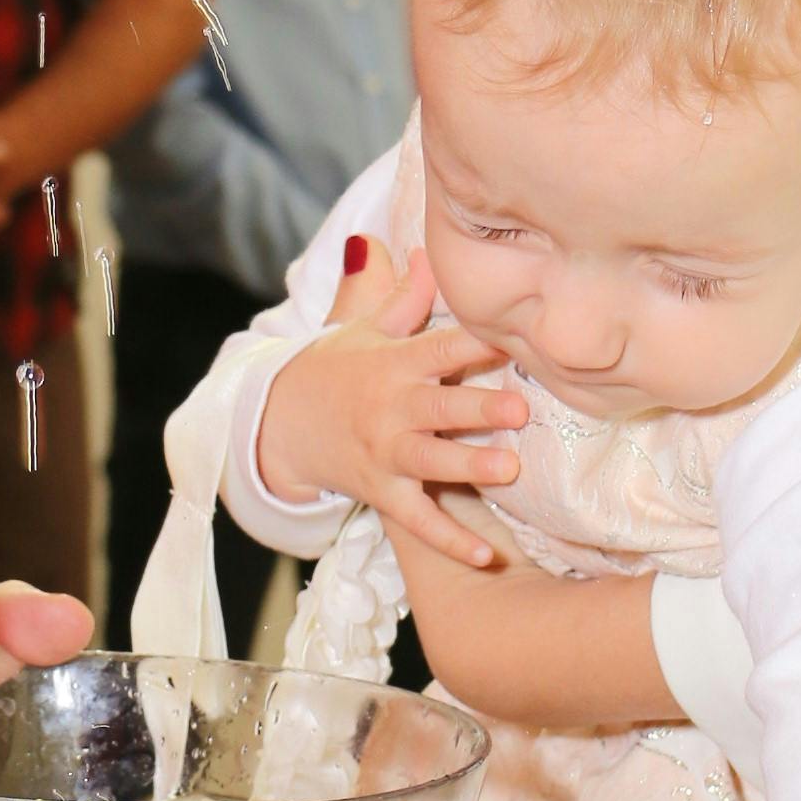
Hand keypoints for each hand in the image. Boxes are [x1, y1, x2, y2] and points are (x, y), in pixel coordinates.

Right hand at [260, 237, 526, 565]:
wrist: (279, 422)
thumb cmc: (335, 370)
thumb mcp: (364, 328)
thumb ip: (403, 294)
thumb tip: (428, 246)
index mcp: (394, 363)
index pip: (441, 348)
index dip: (477, 343)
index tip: (517, 337)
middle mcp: (391, 408)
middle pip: (440, 408)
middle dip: (478, 408)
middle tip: (520, 409)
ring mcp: (386, 453)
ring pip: (431, 462)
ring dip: (469, 467)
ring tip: (510, 469)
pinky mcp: (382, 492)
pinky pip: (418, 521)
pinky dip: (450, 540)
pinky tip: (487, 555)